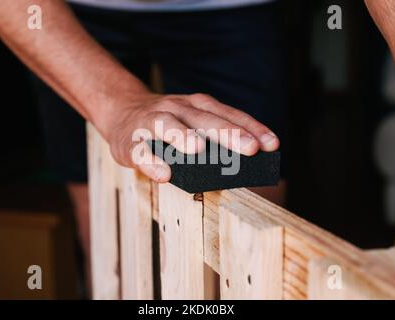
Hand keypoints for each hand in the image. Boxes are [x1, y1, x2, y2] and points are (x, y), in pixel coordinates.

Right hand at [98, 91, 279, 181]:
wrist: (122, 112)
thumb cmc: (167, 123)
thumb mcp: (191, 121)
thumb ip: (212, 138)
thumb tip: (241, 163)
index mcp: (196, 105)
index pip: (228, 114)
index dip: (251, 127)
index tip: (272, 144)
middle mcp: (176, 108)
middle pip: (203, 119)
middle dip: (227, 133)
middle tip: (249, 148)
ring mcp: (152, 122)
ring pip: (168, 126)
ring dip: (183, 136)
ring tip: (198, 149)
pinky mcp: (132, 142)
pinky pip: (141, 152)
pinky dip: (152, 162)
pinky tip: (164, 174)